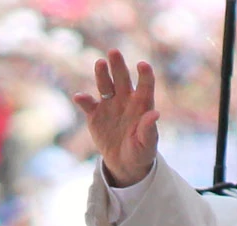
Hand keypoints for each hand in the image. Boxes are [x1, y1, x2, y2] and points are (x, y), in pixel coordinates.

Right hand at [72, 49, 159, 186]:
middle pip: (122, 79)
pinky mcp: (94, 114)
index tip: (142, 65)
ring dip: (102, 74)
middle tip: (114, 52)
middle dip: (118, 66)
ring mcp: (109, 105)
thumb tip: (155, 114)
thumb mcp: (148, 144)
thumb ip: (149, 129)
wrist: (125, 163)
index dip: (145, 75)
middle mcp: (125, 100)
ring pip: (105, 85)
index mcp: (142, 105)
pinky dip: (84, 100)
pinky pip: (88, 105)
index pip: (145, 86)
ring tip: (100, 63)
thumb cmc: (142, 151)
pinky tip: (81, 97)